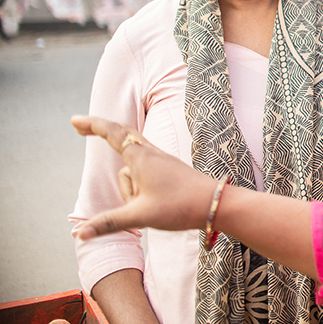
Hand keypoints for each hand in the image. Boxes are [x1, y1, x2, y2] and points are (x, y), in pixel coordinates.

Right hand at [70, 115, 217, 239]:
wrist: (215, 204)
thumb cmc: (180, 207)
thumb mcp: (140, 216)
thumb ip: (108, 223)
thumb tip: (79, 233)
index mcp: (141, 158)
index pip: (112, 134)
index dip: (92, 126)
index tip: (74, 120)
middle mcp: (151, 154)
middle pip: (121, 136)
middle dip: (100, 131)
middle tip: (79, 128)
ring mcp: (161, 160)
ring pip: (130, 166)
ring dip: (128, 188)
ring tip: (147, 207)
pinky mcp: (168, 169)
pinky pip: (142, 169)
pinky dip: (135, 180)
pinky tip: (143, 197)